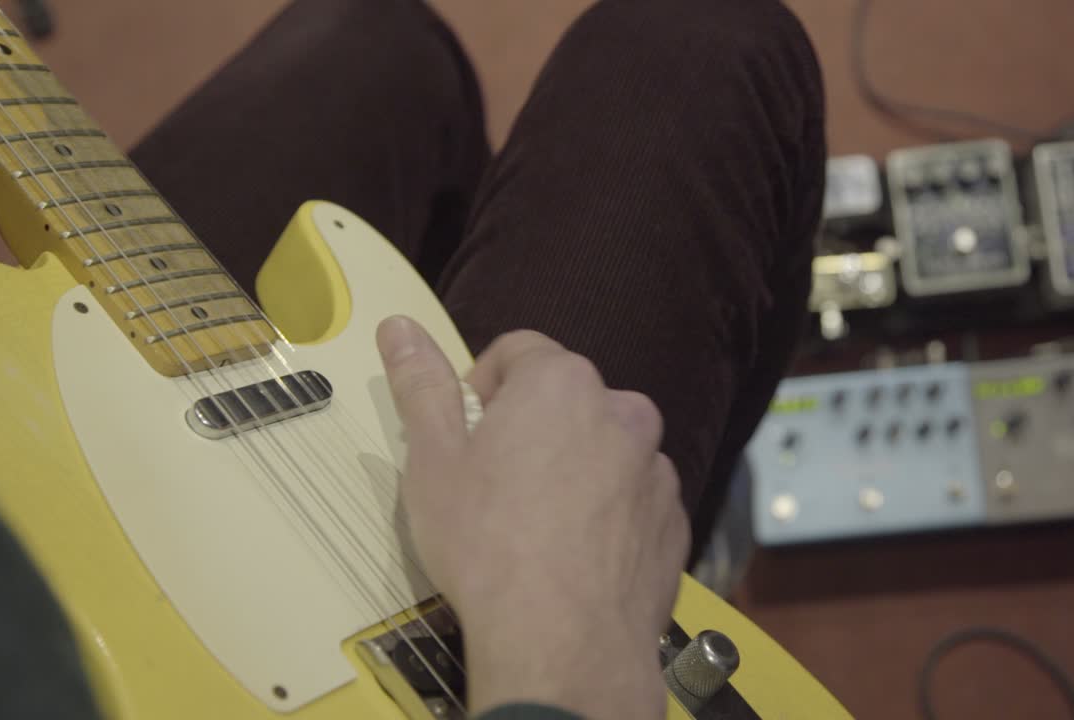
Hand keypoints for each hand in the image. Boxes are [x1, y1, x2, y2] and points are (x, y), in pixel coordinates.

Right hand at [377, 316, 689, 719]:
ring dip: (575, 470)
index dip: (483, 388)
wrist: (563, 642)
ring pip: (606, 450)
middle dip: (533, 428)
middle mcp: (622, 412)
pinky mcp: (674, 521)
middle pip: (568, 400)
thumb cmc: (488, 545)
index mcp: (561, 383)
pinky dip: (608, 515)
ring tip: (537, 528)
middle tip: (496, 486)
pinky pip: (634, 501)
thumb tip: (399, 327)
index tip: (468, 434)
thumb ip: (422, 385)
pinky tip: (575, 556)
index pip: (518, 351)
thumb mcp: (434, 460)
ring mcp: (656, 469)